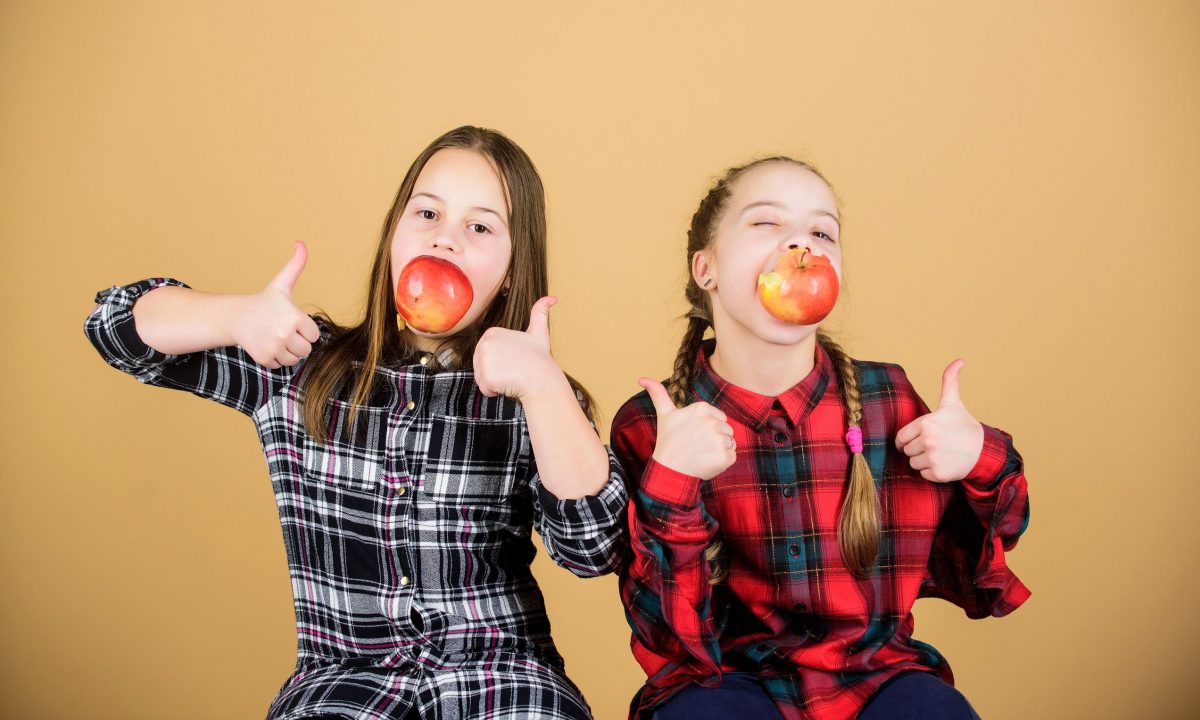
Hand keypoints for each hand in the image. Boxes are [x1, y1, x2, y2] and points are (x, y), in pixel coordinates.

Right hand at [231, 241, 321, 368]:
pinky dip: (276, 358)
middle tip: (282, 330)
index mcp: (294, 317)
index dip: (304, 329)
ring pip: (295, 359)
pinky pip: (281, 365)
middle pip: (306, 349)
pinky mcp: (265, 358)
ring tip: (274, 337)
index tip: (291, 321)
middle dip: (297, 342)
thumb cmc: (264, 302)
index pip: (314, 335)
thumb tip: (301, 243)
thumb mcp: (282, 284)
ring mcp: (274, 347)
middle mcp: (284, 333)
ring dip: (287, 351)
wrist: (237, 318)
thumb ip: (296, 265)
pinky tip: (266, 345)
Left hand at [474, 296, 560, 398]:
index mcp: (491, 333)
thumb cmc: (539, 358)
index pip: (487, 355)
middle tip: (514, 369)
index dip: (501, 361)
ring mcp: (483, 360)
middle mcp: (483, 344)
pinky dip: (495, 391)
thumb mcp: (539, 331)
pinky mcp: (486, 377)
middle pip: (482, 365)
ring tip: (512, 376)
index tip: (516, 359)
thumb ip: (540, 313)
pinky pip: (485, 389)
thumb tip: (552, 298)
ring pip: (482, 378)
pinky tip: (508, 385)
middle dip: (497, 372)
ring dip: (496, 382)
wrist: (542, 378)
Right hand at [641, 377, 735, 479]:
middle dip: (715, 438)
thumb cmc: (668, 442)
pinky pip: (733, 455)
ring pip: (730, 442)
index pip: (719, 417)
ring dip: (720, 449)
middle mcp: (712, 421)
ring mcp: (719, 439)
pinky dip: (723, 461)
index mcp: (701, 408)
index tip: (693, 434)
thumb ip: (658, 393)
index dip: (708, 428)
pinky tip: (708, 462)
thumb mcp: (664, 415)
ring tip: (702, 453)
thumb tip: (642, 378)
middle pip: (726, 429)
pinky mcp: (725, 455)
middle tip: (696, 445)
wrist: (670, 470)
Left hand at [894, 359, 984, 482]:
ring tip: (940, 453)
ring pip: (913, 463)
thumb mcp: (953, 403)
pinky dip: (931, 472)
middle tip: (935, 445)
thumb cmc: (963, 425)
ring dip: (923, 461)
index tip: (918, 439)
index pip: (901, 437)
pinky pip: (923, 474)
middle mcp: (928, 440)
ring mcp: (933, 457)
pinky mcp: (938, 473)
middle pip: (907, 451)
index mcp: (926, 422)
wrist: (983, 450)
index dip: (907, 439)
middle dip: (917, 449)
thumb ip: (949, 381)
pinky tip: (944, 463)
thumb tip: (959, 360)